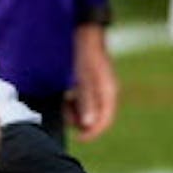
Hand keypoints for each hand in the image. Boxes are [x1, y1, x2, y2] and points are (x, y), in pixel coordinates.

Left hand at [66, 22, 117, 140]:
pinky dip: (74, 102)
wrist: (86, 33)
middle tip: (65, 107)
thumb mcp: (84, 78)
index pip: (105, 121)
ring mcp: (98, 90)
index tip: (80, 139)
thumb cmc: (85, 54)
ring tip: (65, 98)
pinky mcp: (90, 86)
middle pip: (95, 117)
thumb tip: (88, 125)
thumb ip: (87, 100)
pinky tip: (66, 94)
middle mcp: (105, 93)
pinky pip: (83, 101)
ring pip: (87, 110)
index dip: (93, 133)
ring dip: (74, 110)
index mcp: (108, 92)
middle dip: (79, 118)